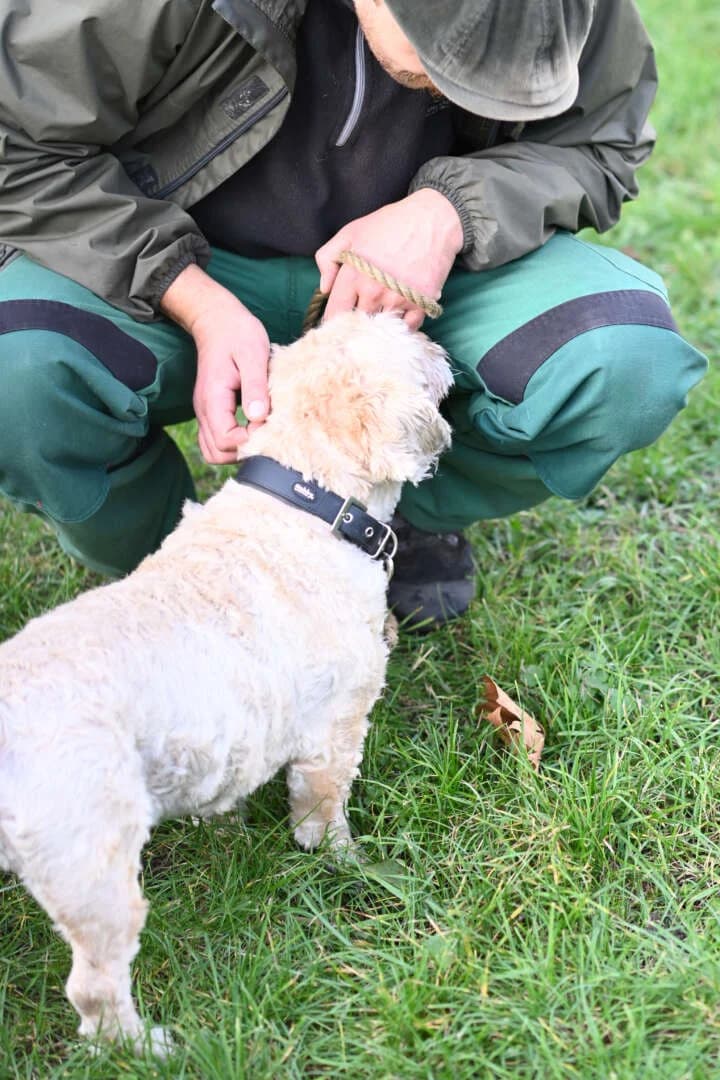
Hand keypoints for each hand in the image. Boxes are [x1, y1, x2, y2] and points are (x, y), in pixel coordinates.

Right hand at [160, 265, 269, 463]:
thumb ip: (255, 386)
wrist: (217, 319)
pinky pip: (216, 439)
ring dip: (237, 450)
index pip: (225, 440)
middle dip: (243, 451)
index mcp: (213, 398)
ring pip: (214, 451)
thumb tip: (259, 417)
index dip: (249, 441)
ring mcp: (205, 412)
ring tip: (259, 432)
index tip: (268, 425)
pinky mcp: (212, 411)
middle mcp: (204, 410)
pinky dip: (233, 442)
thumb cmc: (238, 333)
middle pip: (216, 453)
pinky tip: (252, 427)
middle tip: (266, 433)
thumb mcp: (253, 355)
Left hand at [315, 188, 463, 329]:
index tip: (337, 322)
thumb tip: (324, 288)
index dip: (333, 320)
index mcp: (353, 276)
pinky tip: (401, 315)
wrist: (432, 219)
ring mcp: (398, 300)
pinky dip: (404, 325)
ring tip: (380, 318)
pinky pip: (408, 327)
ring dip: (380, 327)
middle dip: (356, 325)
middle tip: (359, 321)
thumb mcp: (350, 233)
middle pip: (358, 324)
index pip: (335, 313)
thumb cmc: (389, 224)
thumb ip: (328, 258)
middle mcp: (374, 292)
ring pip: (382, 328)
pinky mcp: (421, 304)